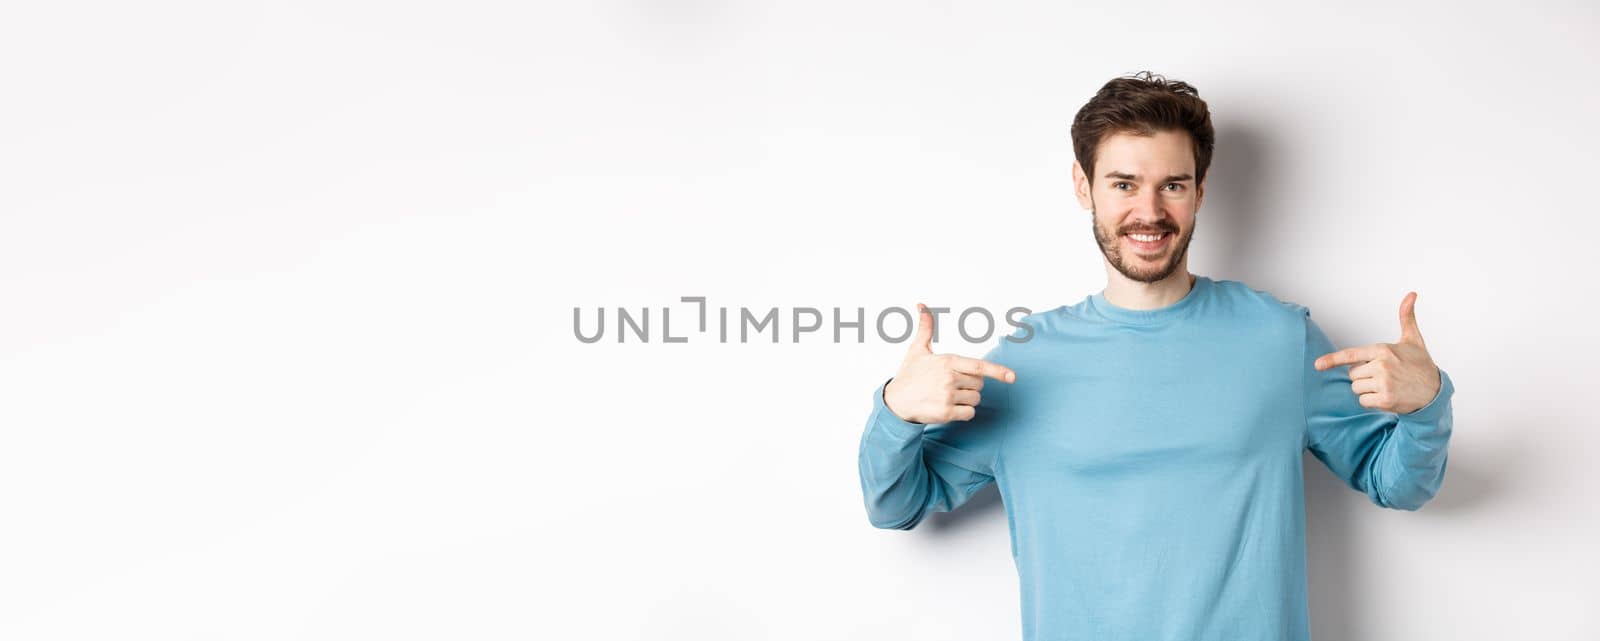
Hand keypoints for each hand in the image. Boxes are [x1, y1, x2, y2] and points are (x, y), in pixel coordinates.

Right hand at [883, 303, 1016, 423]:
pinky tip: (949, 408)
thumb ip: (925, 328)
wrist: (894, 401)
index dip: (998, 371)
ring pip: (975, 399)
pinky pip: (969, 413)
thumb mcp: (917, 349)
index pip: (979, 366)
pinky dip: (963, 413)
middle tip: (952, 385)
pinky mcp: (946, 412)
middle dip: (971, 385)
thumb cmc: (909, 374)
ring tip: (948, 396)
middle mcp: (949, 378)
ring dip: (967, 400)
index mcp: (947, 361)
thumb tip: (921, 305)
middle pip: (979, 384)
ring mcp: (948, 396)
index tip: (1012, 377)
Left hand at [1313, 291, 1441, 413]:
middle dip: (1363, 376)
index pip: (1351, 355)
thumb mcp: (1413, 339)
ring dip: (1367, 390)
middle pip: (1352, 374)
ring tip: (1387, 385)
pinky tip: (1388, 396)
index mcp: (1383, 350)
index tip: (1317, 365)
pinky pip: (1363, 401)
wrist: (1436, 391)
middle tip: (1384, 375)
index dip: (1332, 360)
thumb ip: (1406, 317)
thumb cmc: (1421, 364)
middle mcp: (1382, 366)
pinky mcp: (1386, 400)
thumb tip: (1411, 294)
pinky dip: (1372, 402)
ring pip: (1356, 388)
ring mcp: (1384, 383)